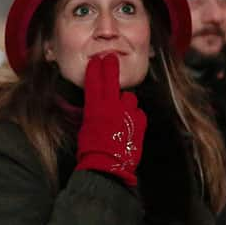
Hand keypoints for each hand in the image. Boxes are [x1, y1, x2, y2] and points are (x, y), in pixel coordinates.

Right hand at [75, 54, 146, 187]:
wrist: (108, 165)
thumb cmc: (92, 150)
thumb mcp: (85, 128)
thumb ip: (92, 114)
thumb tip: (93, 108)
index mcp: (95, 108)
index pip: (94, 82)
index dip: (95, 69)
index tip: (96, 61)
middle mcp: (112, 107)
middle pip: (112, 81)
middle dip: (110, 67)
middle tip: (111, 58)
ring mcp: (127, 113)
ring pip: (129, 97)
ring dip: (125, 101)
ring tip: (121, 112)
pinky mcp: (140, 122)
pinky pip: (138, 112)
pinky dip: (134, 116)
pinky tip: (130, 124)